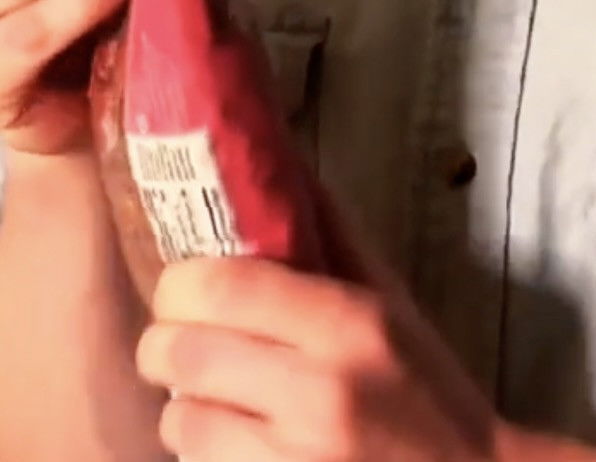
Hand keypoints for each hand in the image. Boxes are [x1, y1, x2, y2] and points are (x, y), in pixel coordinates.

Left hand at [138, 256, 502, 461]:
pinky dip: (206, 451)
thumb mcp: (394, 305)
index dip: (180, 283)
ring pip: (180, 422)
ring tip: (211, 403)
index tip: (184, 290)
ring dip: (184, 410)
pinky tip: (236, 441)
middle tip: (179, 345)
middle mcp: (319, 391)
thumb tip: (280, 163)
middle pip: (179, 352)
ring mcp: (296, 457)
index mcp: (349, 325)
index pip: (220, 285)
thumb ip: (334, 236)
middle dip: (164, 346)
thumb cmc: (431, 392)